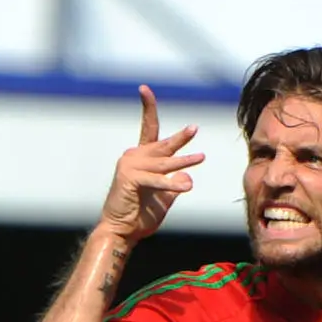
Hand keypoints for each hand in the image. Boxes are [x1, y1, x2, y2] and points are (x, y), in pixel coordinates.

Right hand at [97, 86, 204, 245]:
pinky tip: (186, 188)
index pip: (147, 128)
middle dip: (179, 138)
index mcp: (141, 158)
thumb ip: (175, 184)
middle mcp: (133, 158)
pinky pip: (156, 179)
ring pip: (163, 163)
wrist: (121, 232)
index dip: (147, 108)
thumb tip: (187, 178)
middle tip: (194, 128)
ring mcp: (129, 167)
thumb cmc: (139, 215)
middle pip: (162, 144)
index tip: (144, 89)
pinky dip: (171, 184)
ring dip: (183, 161)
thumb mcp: (164, 197)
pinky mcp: (129, 179)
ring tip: (200, 157)